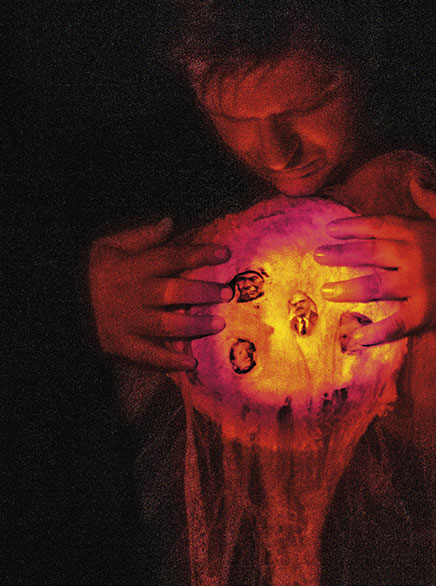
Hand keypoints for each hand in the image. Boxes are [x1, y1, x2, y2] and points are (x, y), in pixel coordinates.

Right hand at [89, 217, 232, 370]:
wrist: (59, 303)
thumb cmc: (90, 272)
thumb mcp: (108, 246)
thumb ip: (140, 237)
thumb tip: (170, 223)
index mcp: (131, 267)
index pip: (169, 257)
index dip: (198, 254)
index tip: (225, 254)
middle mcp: (132, 294)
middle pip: (172, 291)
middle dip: (202, 291)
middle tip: (226, 292)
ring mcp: (127, 322)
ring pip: (165, 324)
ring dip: (193, 325)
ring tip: (218, 324)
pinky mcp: (121, 344)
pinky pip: (148, 355)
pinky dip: (169, 361)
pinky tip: (191, 363)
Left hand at [315, 176, 435, 346]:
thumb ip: (433, 199)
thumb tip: (415, 180)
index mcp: (420, 232)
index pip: (377, 226)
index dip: (351, 227)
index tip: (330, 229)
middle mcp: (413, 257)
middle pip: (367, 254)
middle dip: (340, 255)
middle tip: (317, 256)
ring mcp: (416, 287)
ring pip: (373, 287)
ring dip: (348, 290)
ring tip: (327, 291)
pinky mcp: (425, 314)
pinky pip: (393, 325)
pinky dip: (374, 333)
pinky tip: (356, 338)